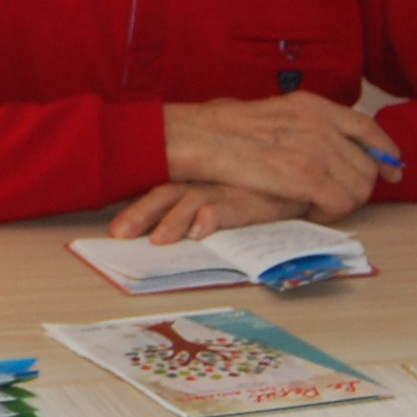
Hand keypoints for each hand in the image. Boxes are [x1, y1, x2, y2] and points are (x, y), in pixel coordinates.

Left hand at [109, 182, 303, 242]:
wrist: (302, 176)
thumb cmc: (258, 184)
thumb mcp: (222, 187)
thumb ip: (195, 195)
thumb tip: (173, 221)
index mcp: (194, 178)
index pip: (159, 189)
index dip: (136, 207)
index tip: (115, 231)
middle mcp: (207, 182)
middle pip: (166, 194)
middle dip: (141, 214)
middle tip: (120, 233)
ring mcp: (229, 189)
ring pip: (193, 201)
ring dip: (174, 221)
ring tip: (159, 240)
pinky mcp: (255, 199)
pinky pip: (231, 208)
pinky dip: (214, 217)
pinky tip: (200, 229)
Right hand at [159, 94, 402, 223]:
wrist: (199, 138)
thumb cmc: (222, 130)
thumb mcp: (271, 112)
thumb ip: (302, 124)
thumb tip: (322, 142)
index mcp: (313, 105)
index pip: (367, 128)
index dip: (385, 152)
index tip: (392, 170)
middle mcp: (321, 124)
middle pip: (367, 164)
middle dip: (359, 186)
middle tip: (336, 197)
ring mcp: (316, 150)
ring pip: (360, 187)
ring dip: (344, 201)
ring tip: (318, 203)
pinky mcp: (307, 177)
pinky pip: (341, 203)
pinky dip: (331, 211)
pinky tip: (310, 208)